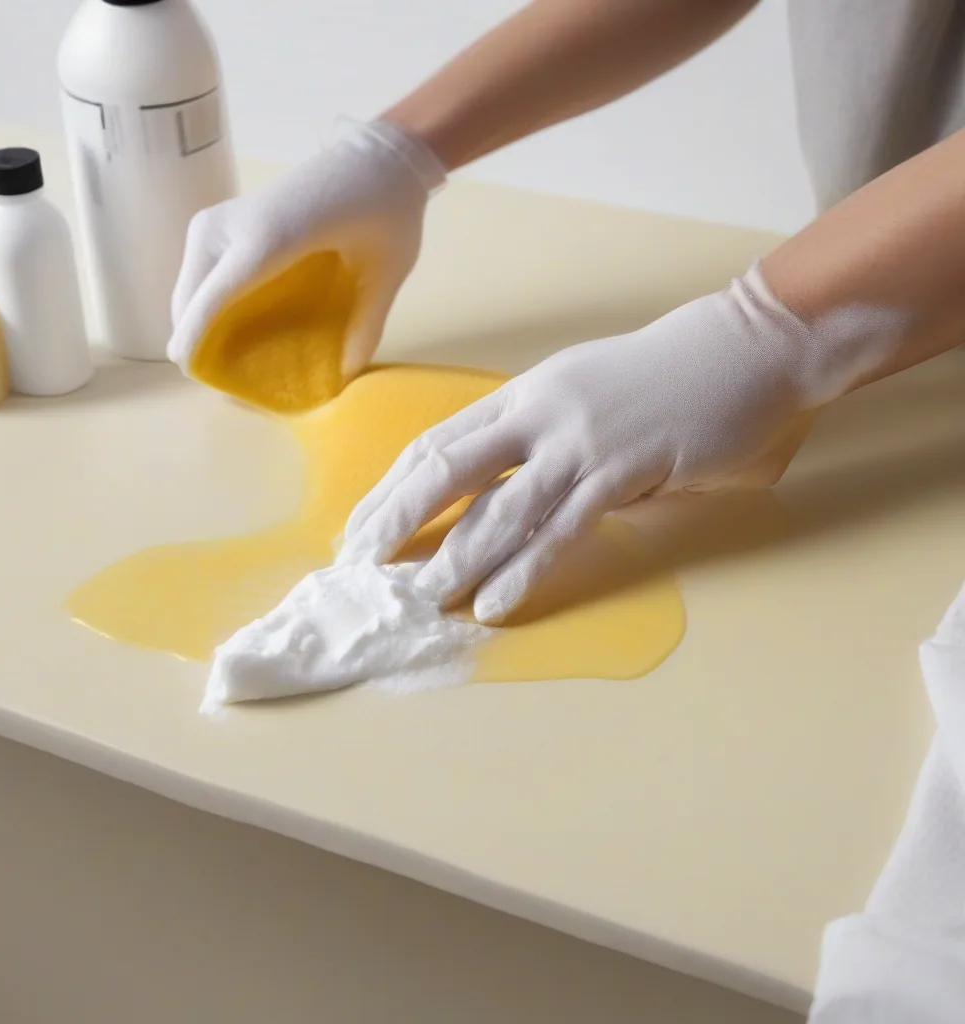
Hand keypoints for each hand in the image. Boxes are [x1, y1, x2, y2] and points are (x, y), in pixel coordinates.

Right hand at [168, 119, 445, 378]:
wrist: (378, 156)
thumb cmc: (385, 210)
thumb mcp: (387, 272)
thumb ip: (367, 325)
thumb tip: (344, 373)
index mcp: (270, 236)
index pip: (213, 296)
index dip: (195, 337)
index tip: (191, 373)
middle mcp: (230, 225)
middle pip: (190, 297)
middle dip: (195, 340)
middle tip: (227, 379)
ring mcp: (219, 220)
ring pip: (189, 287)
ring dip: (198, 323)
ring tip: (229, 358)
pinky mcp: (221, 222)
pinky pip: (199, 274)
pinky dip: (205, 303)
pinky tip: (232, 328)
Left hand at [343, 264, 892, 623]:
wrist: (744, 346)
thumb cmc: (665, 372)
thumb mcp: (583, 390)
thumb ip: (541, 434)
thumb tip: (507, 488)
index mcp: (524, 393)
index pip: (438, 442)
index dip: (392, 488)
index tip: (359, 526)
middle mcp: (539, 413)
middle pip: (448, 468)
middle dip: (398, 517)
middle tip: (362, 565)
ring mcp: (580, 441)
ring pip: (500, 507)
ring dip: (455, 556)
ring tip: (421, 596)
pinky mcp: (624, 470)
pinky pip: (561, 529)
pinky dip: (524, 570)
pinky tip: (495, 603)